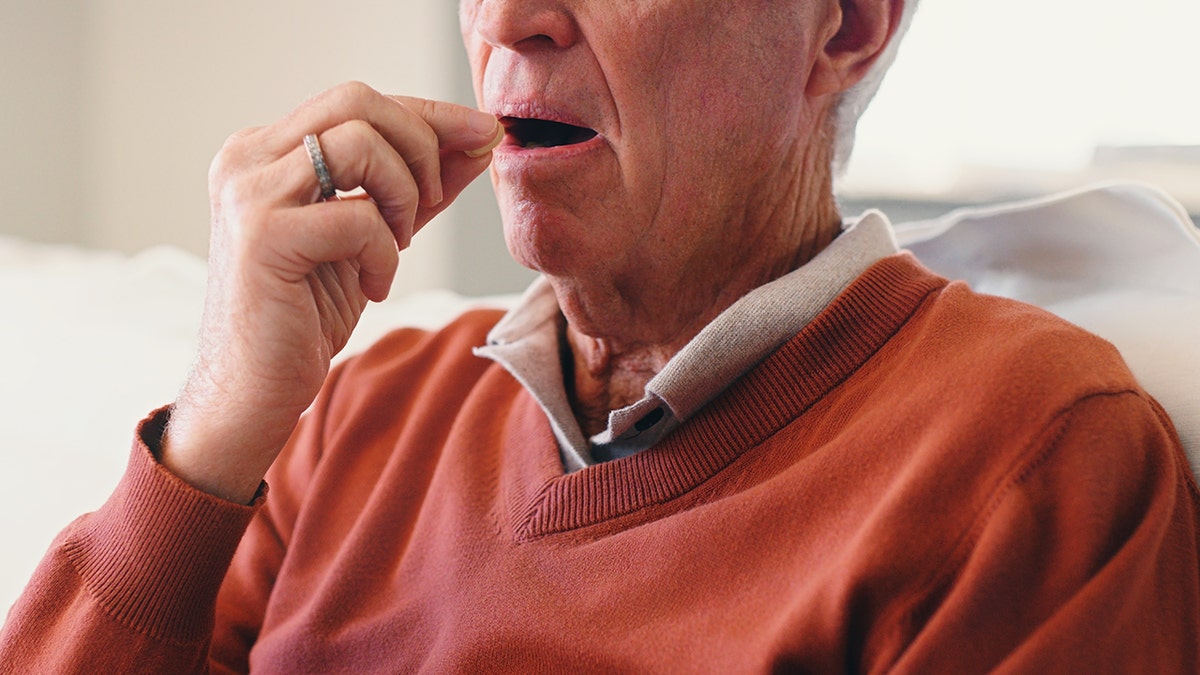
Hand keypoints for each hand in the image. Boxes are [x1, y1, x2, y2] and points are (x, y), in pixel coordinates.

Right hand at [160, 82, 502, 503]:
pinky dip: (385, 253)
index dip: (430, 114)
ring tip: (398, 241)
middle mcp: (248, 157)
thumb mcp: (374, 238)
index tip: (484, 132)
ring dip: (403, 193)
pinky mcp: (262, 236)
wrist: (252, 390)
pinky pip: (358, 217)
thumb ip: (417, 188)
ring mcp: (248, 192)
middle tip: (433, 200)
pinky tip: (373, 286)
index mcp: (267, 150)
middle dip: (421, 143)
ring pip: (359, 142)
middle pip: (357, 101)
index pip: (359, 103)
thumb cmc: (306, 314)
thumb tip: (478, 141)